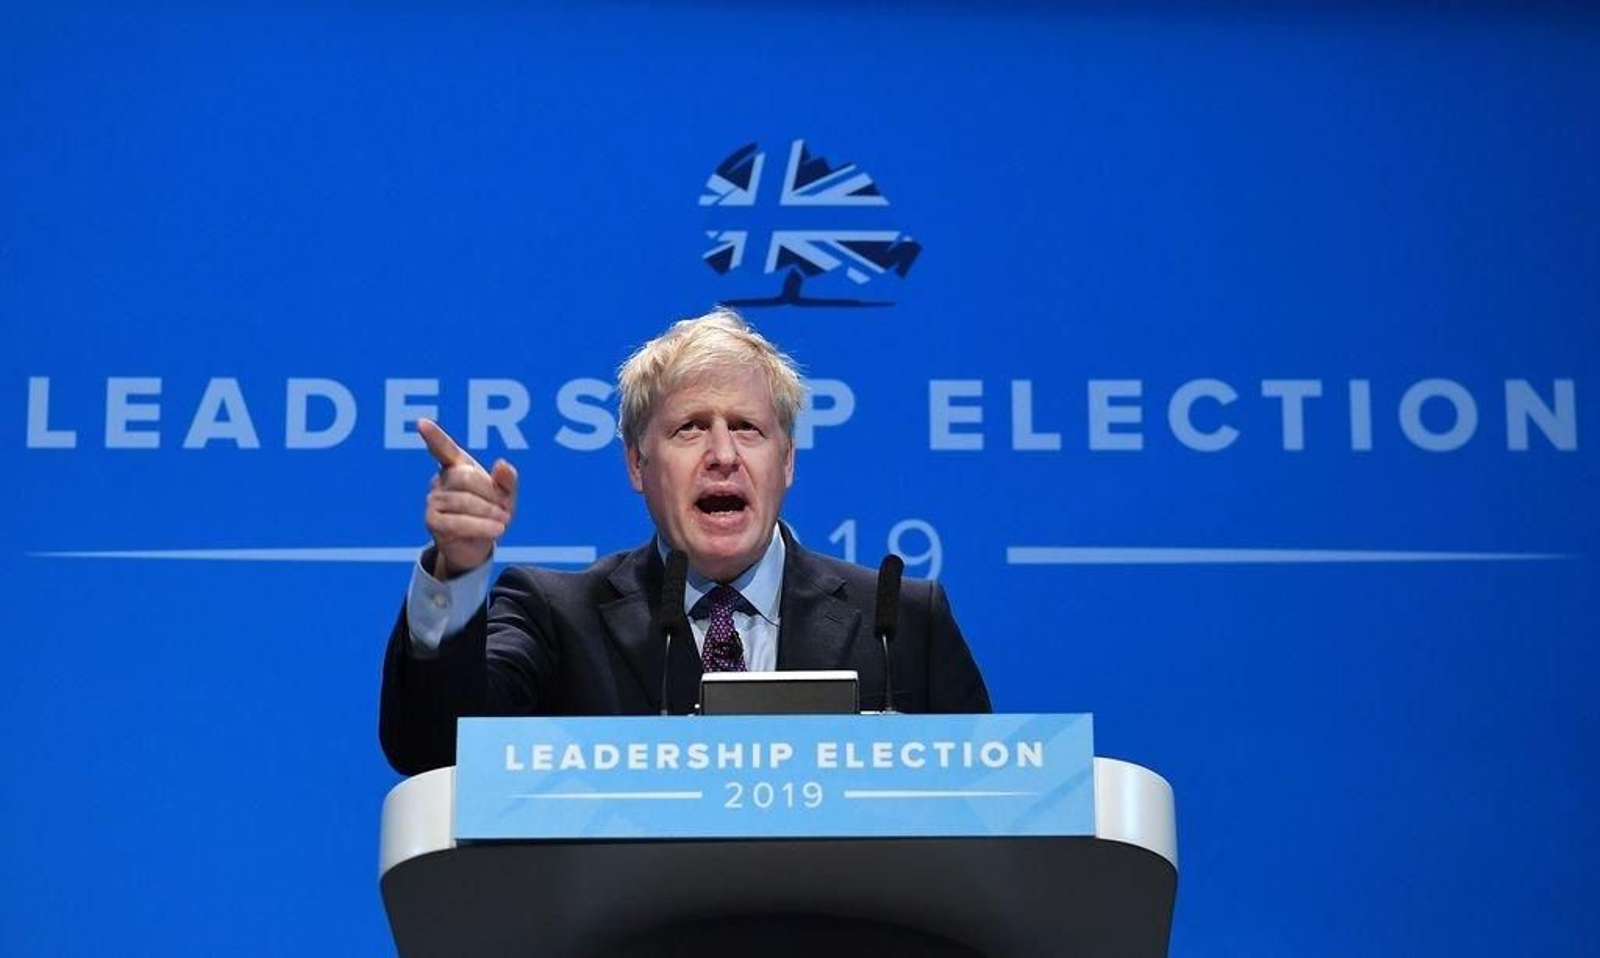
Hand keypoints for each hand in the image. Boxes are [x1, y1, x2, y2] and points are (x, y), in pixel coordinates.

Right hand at [419, 418, 518, 578]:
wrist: (478, 546)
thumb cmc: (491, 514)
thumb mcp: (505, 496)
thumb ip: (507, 480)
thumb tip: (502, 464)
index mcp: (457, 467)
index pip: (444, 449)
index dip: (434, 437)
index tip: (422, 423)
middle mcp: (442, 480)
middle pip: (465, 478)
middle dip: (490, 494)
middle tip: (506, 510)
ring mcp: (434, 501)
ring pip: (463, 502)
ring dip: (489, 513)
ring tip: (504, 522)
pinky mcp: (433, 522)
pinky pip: (457, 522)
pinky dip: (480, 526)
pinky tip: (497, 530)